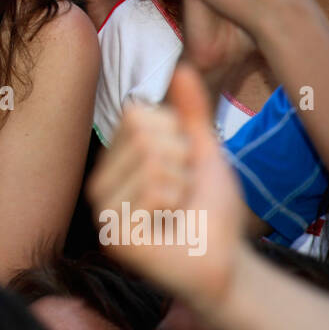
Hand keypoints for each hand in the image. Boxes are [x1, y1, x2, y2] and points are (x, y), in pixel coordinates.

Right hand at [86, 63, 247, 310]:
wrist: (227, 261)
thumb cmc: (211, 209)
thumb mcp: (203, 150)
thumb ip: (190, 111)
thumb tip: (182, 67)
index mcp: (115, 160)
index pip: (138, 115)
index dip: (175, 135)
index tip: (183, 167)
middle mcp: (101, 183)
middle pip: (144, 137)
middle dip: (181, 162)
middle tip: (182, 193)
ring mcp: (103, 211)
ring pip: (150, 164)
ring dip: (181, 187)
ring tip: (178, 211)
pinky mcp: (115, 236)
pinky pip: (152, 193)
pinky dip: (175, 207)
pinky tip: (170, 227)